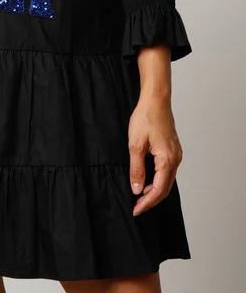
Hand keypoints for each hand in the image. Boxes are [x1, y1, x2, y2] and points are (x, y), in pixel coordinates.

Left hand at [128, 95, 183, 216]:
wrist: (156, 100)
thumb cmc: (146, 118)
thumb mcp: (135, 145)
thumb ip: (136, 169)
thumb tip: (137, 189)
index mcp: (167, 160)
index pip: (158, 190)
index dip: (146, 202)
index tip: (135, 210)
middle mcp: (176, 159)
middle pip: (165, 188)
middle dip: (151, 200)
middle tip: (136, 207)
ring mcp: (176, 155)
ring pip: (167, 180)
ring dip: (154, 190)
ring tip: (140, 196)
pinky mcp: (173, 150)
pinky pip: (167, 171)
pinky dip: (158, 180)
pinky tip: (147, 180)